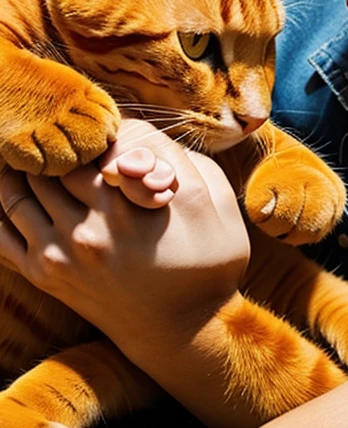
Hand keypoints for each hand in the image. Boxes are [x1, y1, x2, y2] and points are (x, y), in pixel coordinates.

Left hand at [0, 120, 249, 365]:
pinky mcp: (46, 276)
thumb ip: (179, 158)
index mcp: (132, 201)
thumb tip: (137, 131)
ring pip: (18, 193)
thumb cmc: (207, 261)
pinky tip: (9, 190)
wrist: (185, 330)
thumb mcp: (215, 200)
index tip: (92, 127)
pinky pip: (3, 235)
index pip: (89, 145)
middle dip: (49, 143)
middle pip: (48, 164)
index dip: (87, 130)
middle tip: (52, 130)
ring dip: (19, 169)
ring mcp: (63, 253)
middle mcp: (92, 225)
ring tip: (26, 153)